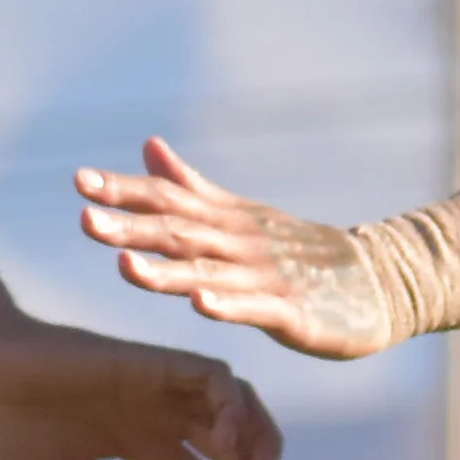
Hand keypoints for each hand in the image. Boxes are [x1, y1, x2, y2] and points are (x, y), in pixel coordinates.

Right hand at [0, 312, 281, 459]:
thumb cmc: (11, 426)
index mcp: (147, 449)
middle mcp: (164, 419)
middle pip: (233, 454)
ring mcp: (163, 390)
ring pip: (239, 412)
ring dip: (258, 448)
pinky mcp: (156, 363)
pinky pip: (215, 378)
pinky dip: (234, 406)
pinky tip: (228, 441)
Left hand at [72, 140, 409, 360]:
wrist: (379, 281)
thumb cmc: (302, 252)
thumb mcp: (241, 215)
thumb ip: (191, 186)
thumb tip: (148, 146)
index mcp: (225, 221)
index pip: (168, 200)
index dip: (125, 191)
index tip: (80, 182)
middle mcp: (240, 243)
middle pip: (179, 233)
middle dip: (130, 227)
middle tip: (84, 219)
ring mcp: (266, 277)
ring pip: (210, 272)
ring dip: (167, 271)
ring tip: (125, 267)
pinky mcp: (293, 313)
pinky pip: (257, 309)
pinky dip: (229, 305)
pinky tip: (200, 305)